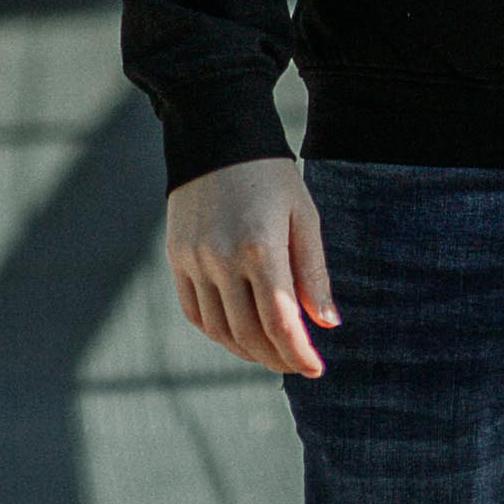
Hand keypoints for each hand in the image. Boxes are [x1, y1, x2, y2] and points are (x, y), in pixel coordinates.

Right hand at [166, 155, 339, 376]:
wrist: (217, 134)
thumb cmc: (272, 175)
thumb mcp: (303, 214)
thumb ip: (313, 272)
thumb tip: (327, 324)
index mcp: (261, 247)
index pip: (281, 321)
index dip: (299, 353)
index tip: (316, 368)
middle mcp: (222, 259)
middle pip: (249, 334)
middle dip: (277, 357)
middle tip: (297, 364)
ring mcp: (195, 261)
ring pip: (220, 330)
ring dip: (247, 352)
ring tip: (272, 354)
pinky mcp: (176, 258)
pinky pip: (195, 312)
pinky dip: (218, 332)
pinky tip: (240, 334)